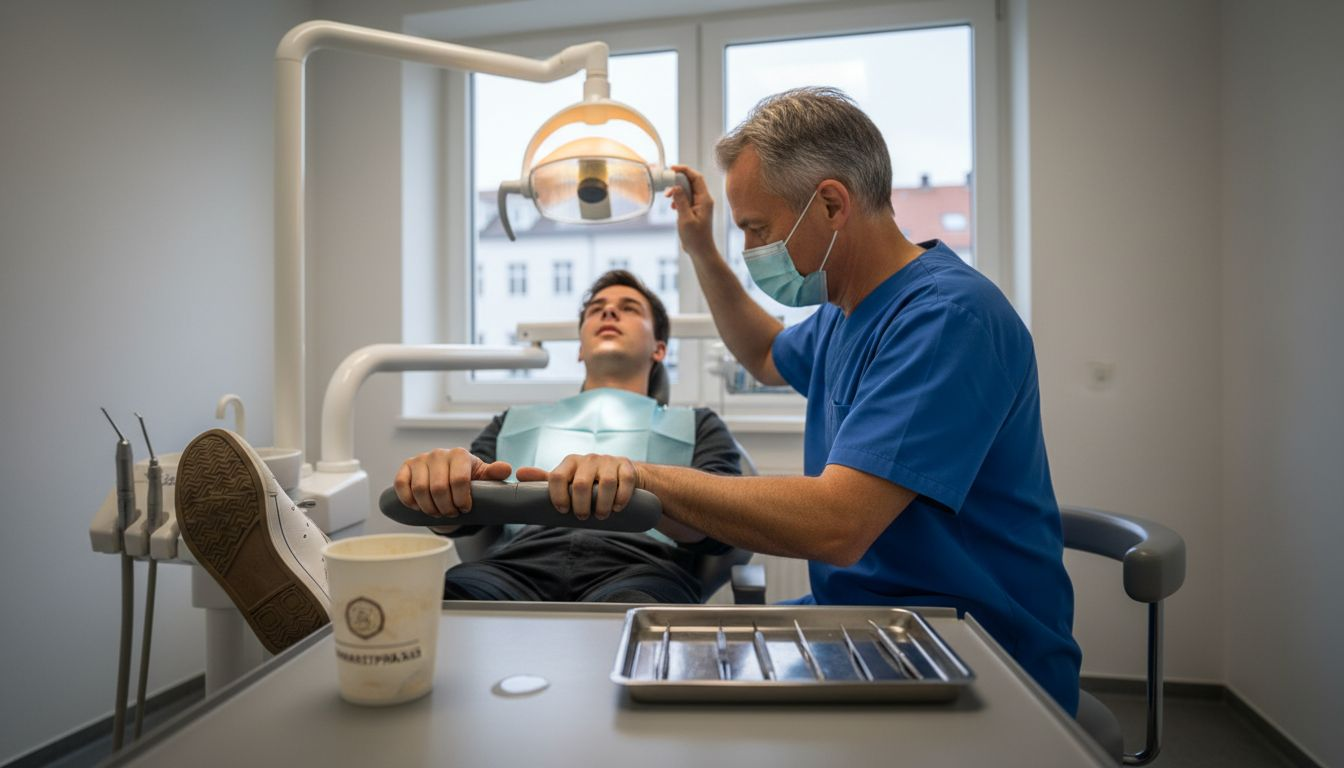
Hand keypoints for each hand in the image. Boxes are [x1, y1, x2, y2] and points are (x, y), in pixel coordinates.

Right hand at [394, 447, 511, 518]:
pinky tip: (419, 507)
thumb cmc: (469, 478)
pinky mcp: (406, 467)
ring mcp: (420, 459)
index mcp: (460, 454)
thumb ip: (495, 473)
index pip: (459, 480)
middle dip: (446, 507)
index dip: (461, 500)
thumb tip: (507, 469)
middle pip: (438, 488)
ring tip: (438, 512)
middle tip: (451, 514)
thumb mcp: (484, 477)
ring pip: (420, 490)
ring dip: (429, 508)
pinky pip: (401, 485)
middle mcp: (439, 453)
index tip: (465, 509)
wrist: (449, 477)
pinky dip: (409, 501)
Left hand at [516, 453, 637, 520]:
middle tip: (582, 517)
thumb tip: (519, 474)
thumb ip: (545, 479)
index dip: (558, 496)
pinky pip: (625, 481)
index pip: (557, 476)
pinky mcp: (627, 466)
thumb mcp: (567, 479)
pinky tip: (617, 507)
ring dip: (603, 504)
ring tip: (601, 516)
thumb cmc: (589, 481)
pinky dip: (621, 498)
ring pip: (605, 484)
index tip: (562, 510)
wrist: (623, 474)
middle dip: (581, 505)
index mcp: (570, 462)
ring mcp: (609, 461)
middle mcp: (588, 459)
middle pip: (581, 484)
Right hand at [666, 164, 716, 260]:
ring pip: (688, 190)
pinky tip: (672, 206)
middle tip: (666, 183)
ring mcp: (700, 205)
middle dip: (678, 180)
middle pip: (692, 182)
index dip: (685, 170)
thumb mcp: (685, 218)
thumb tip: (675, 186)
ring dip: (677, 190)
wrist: (701, 251)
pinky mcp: (695, 211)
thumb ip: (681, 201)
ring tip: (667, 197)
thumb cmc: (695, 238)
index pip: (696, 178)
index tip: (672, 168)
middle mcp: (704, 200)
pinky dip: (678, 199)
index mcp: (705, 199)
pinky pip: (686, 198)